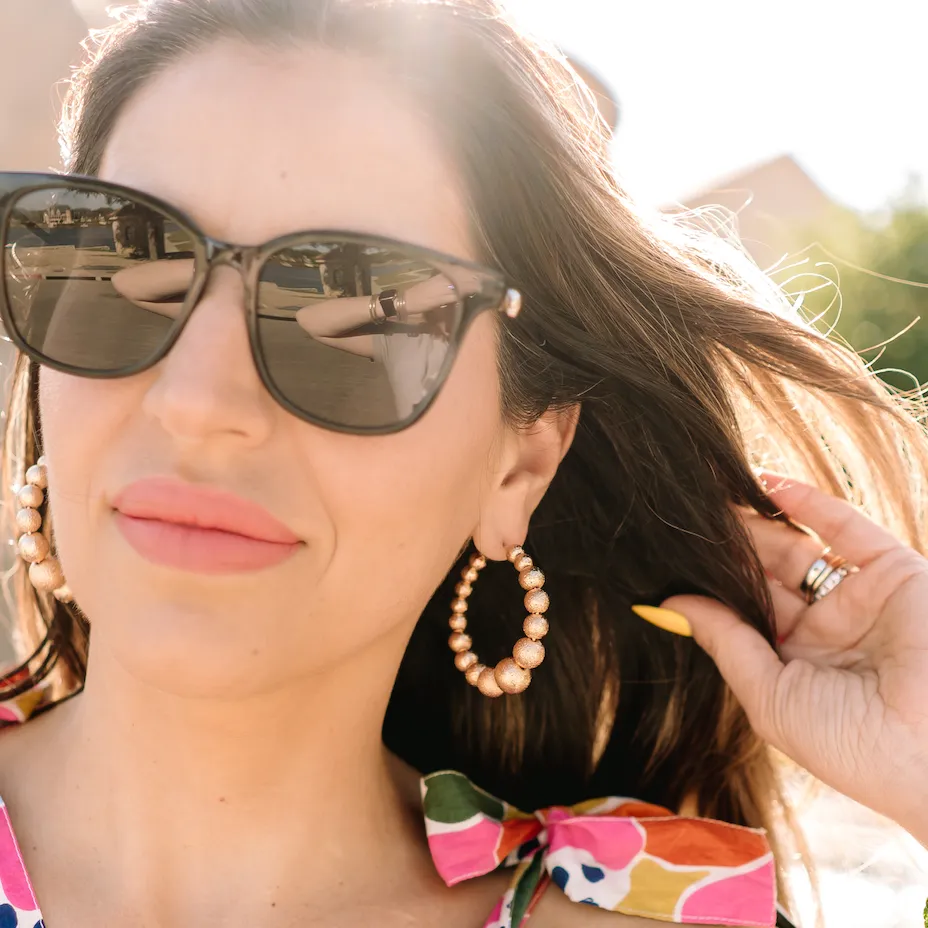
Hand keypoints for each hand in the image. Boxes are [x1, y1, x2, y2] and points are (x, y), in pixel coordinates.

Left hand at [661, 475, 927, 842]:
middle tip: (686, 518)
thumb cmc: (851, 745)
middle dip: (728, 548)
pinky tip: (762, 483)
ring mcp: (859, 597)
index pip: (745, 610)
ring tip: (711, 499)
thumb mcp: (770, 697)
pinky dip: (806, 501)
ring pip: (797, 546)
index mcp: (798, 662)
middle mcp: (827, 627)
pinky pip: (844, 525)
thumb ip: (725, 644)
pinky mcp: (894, 571)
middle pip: (766, 574)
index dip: (712, 584)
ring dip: (755, 523)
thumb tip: (671, 604)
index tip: (670, 556)